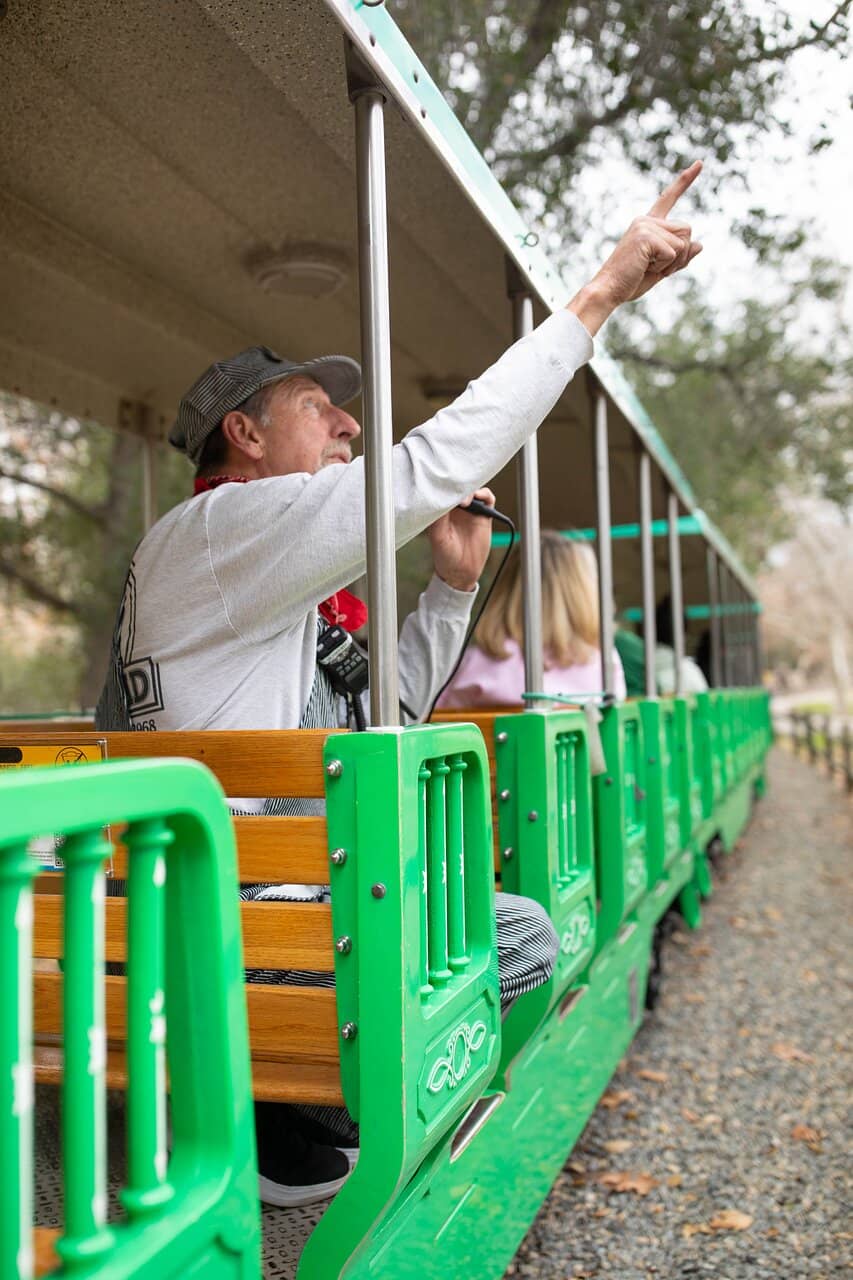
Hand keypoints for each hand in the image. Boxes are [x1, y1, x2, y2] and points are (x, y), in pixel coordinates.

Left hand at [427, 487, 495, 592]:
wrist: (462, 571)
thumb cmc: (445, 555)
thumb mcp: (438, 536)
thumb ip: (438, 518)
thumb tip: (441, 498)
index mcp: (442, 510)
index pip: (443, 490)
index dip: (444, 487)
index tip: (444, 489)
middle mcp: (456, 508)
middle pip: (458, 487)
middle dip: (457, 486)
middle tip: (456, 494)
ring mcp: (471, 510)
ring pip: (473, 489)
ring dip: (470, 490)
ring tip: (466, 501)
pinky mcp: (484, 514)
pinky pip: (487, 498)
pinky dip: (485, 494)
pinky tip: (479, 498)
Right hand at [569, 161, 703, 334]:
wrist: (609, 290)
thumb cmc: (631, 281)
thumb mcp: (661, 269)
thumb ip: (680, 257)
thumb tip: (700, 244)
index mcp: (648, 224)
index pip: (669, 198)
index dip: (685, 181)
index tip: (700, 163)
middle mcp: (646, 220)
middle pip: (687, 230)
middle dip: (680, 254)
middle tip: (656, 267)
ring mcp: (645, 226)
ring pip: (683, 242)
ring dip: (673, 261)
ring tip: (648, 267)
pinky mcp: (645, 236)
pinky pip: (674, 252)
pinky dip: (665, 266)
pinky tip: (645, 267)